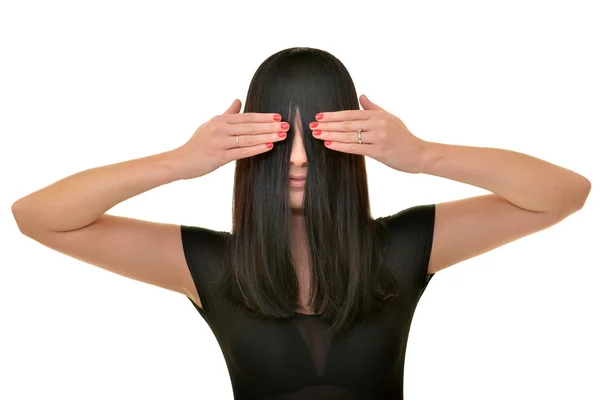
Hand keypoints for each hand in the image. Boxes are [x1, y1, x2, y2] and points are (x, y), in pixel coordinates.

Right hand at [170, 99, 288, 179]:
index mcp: (220, 120)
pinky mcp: (220, 157)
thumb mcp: (211, 124)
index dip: (264, 117)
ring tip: (282, 136)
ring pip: (249, 138)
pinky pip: (242, 152)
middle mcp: (220, 128)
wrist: (181, 161)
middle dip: (270, 126)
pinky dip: (256, 148)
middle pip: (250, 126)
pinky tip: (268, 147)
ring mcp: (220, 142)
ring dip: (267, 136)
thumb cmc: (197, 143)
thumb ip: (227, 113)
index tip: (278, 117)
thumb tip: (238, 100)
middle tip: (287, 126)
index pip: (246, 117)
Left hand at [309, 94, 427, 173]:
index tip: (318, 116)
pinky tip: (329, 144)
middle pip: (347, 123)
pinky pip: (356, 148)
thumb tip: (362, 96)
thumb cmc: (403, 137)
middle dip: (327, 125)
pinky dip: (341, 146)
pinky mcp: (379, 151)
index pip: (350, 114)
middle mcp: (378, 123)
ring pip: (349, 135)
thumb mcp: (390, 118)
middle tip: (311, 125)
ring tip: (316, 134)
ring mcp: (379, 137)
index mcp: (378, 115)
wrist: (419, 154)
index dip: (333, 115)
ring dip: (330, 135)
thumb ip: (373, 108)